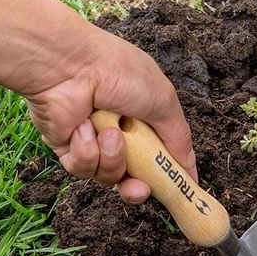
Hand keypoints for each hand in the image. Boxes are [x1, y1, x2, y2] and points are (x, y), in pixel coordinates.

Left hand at [23, 27, 196, 203]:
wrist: (69, 65)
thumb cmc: (118, 72)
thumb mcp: (163, 101)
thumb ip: (178, 137)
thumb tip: (189, 166)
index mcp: (143, 117)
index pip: (159, 154)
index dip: (167, 173)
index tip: (179, 190)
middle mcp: (119, 130)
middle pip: (133, 175)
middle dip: (137, 187)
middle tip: (139, 187)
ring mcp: (92, 140)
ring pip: (108, 175)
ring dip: (112, 158)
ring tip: (108, 133)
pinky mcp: (67, 147)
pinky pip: (83, 167)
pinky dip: (86, 151)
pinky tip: (84, 128)